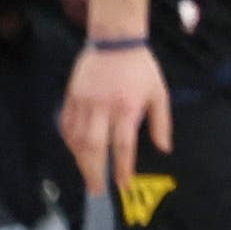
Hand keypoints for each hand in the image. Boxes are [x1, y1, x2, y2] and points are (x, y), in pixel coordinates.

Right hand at [63, 35, 170, 204]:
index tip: (122, 184)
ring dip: (80, 160)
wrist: (116, 40)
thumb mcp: (160, 93)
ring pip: (76, 139)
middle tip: (97, 189)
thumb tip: (164, 149)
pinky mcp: (71, 97)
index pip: (122, 145)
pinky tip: (76, 151)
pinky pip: (66, 125)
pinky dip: (69, 141)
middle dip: (94, 172)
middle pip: (94, 147)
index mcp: (127, 108)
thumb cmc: (142, 68)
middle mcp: (102, 108)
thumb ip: (161, 123)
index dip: (122, 167)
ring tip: (88, 174)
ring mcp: (83, 103)